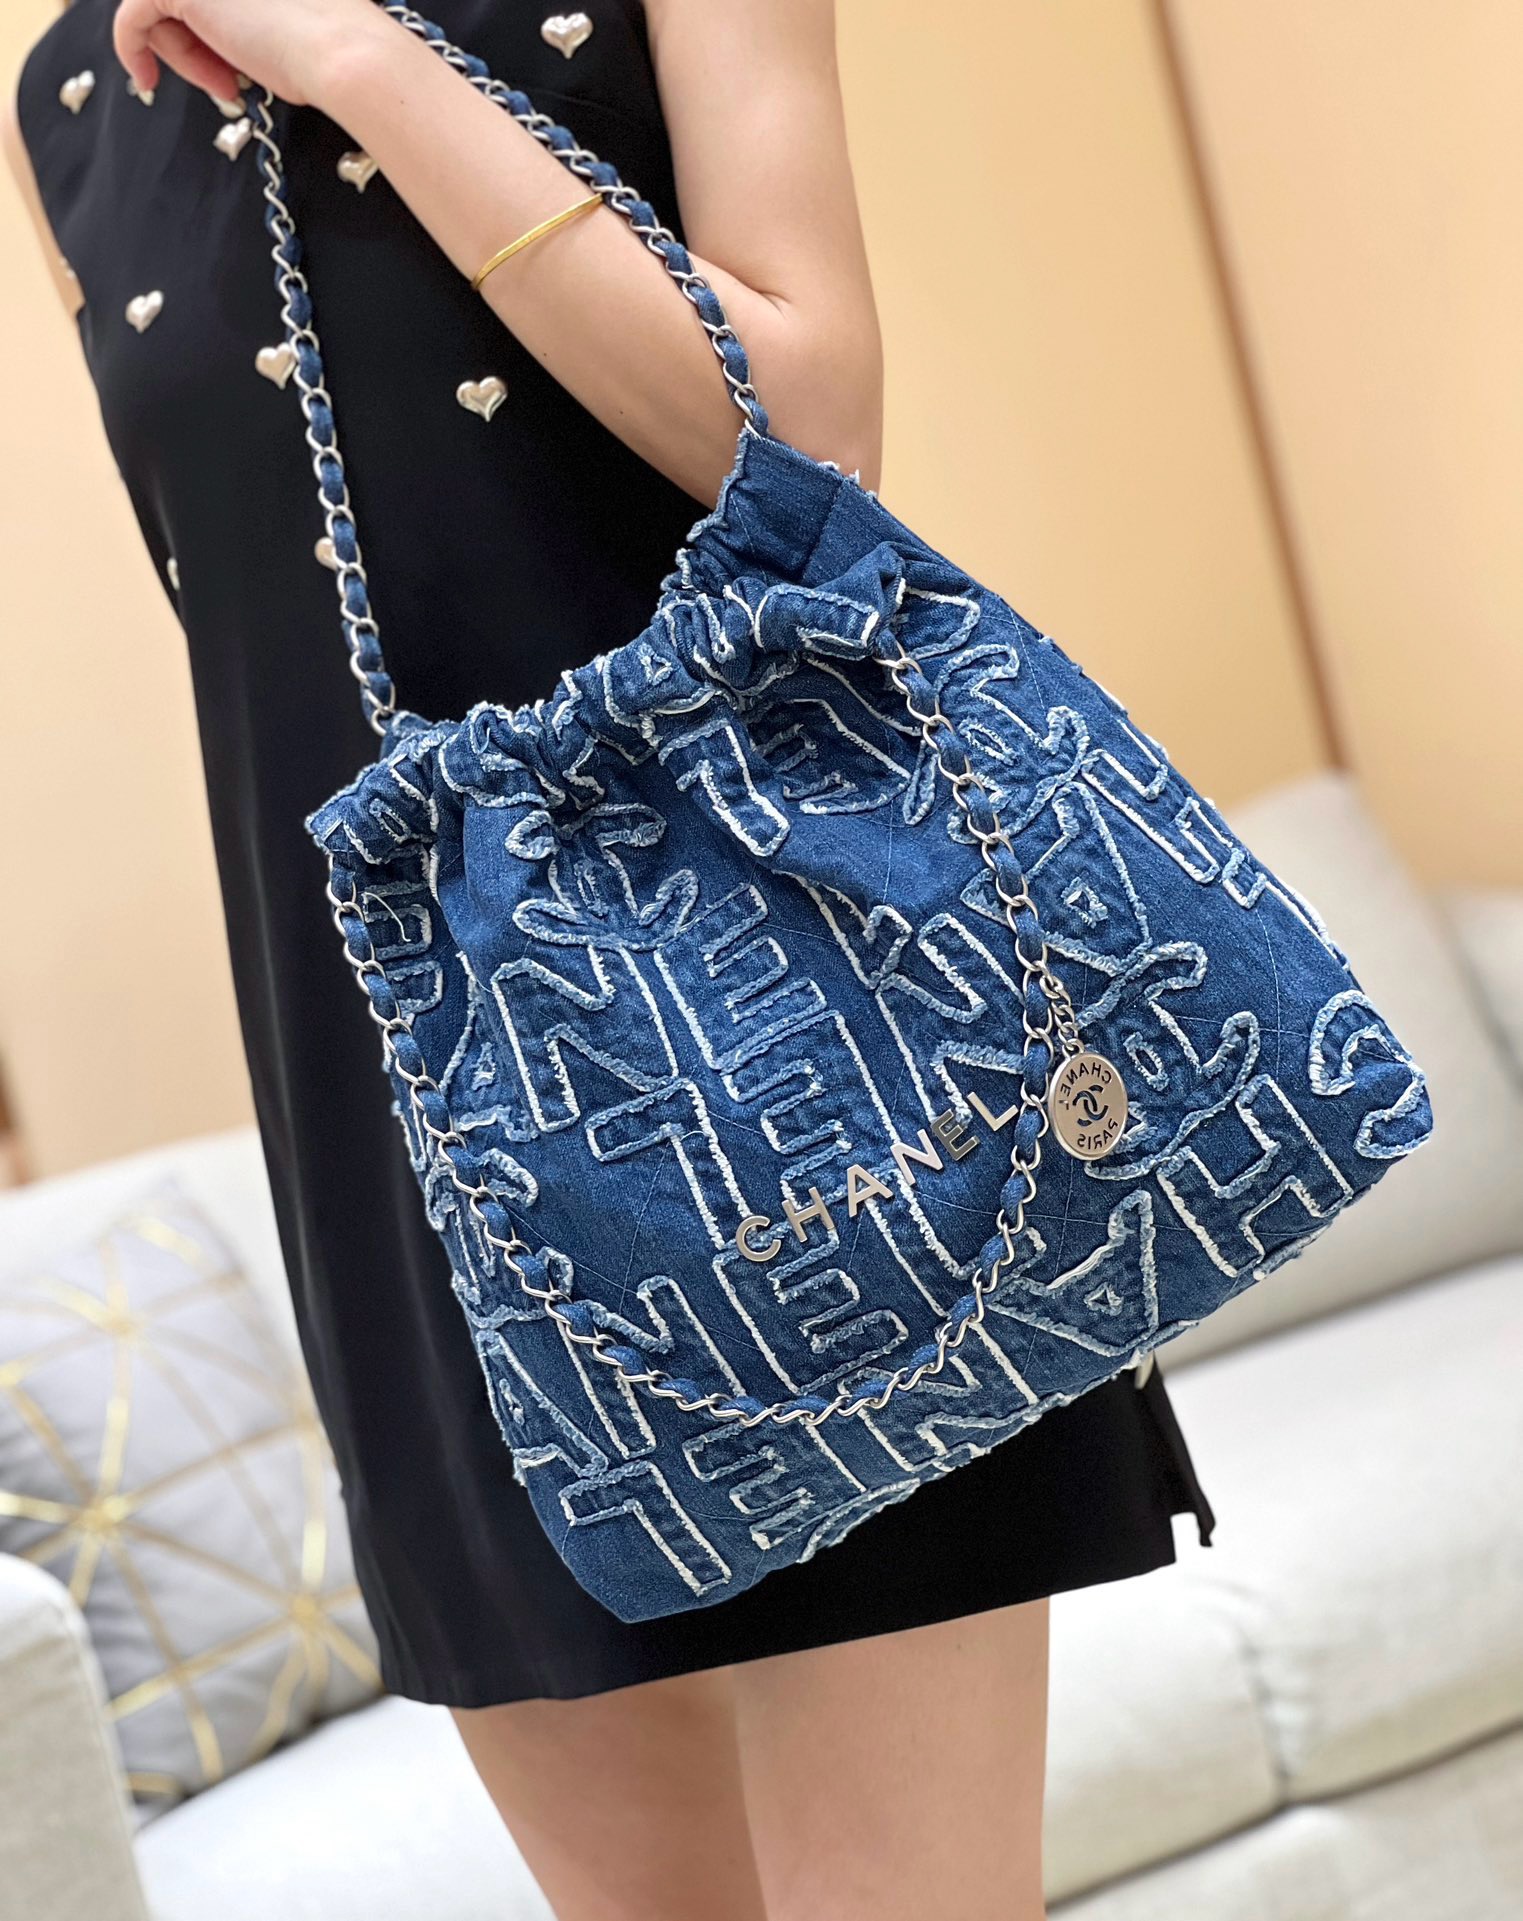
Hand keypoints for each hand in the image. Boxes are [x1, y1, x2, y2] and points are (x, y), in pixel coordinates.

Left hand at [112, 0, 392, 109]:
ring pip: (159, 7)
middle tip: (226, 82)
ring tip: (220, 85)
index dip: (207, 33)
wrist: (343, 56)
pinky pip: (131, 16)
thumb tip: (222, 37)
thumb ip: (245, 19)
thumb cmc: (327, 54)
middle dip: (193, 43)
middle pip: (180, 2)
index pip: (206, 4)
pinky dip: (133, 49)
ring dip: (181, 53)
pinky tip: (146, 79)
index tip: (225, 70)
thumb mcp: (280, 25)